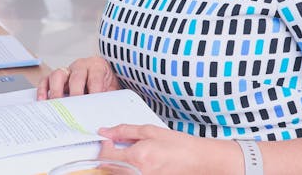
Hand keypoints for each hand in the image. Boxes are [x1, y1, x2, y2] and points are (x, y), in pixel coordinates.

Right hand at [36, 56, 120, 99]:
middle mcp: (80, 66)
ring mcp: (67, 71)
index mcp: (97, 66)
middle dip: (76, 92)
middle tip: (76, 107)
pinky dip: (43, 90)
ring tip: (57, 105)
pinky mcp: (55, 78)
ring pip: (58, 75)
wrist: (102, 78)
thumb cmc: (105, 84)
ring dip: (57, 91)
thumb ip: (109, 98)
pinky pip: (46, 80)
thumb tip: (108, 113)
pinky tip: (43, 101)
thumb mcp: (112, 89)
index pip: (95, 77)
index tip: (95, 104)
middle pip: (76, 76)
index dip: (95, 90)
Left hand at [98, 124, 242, 174]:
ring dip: (119, 163)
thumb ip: (124, 131)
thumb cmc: (178, 145)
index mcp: (137, 157)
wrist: (198, 160)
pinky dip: (130, 169)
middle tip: (121, 146)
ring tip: (136, 155)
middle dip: (111, 155)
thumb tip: (105, 131)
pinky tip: (141, 163)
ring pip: (117, 173)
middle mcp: (137, 173)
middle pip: (108, 168)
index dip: (104, 146)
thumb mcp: (150, 130)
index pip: (104, 156)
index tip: (109, 140)